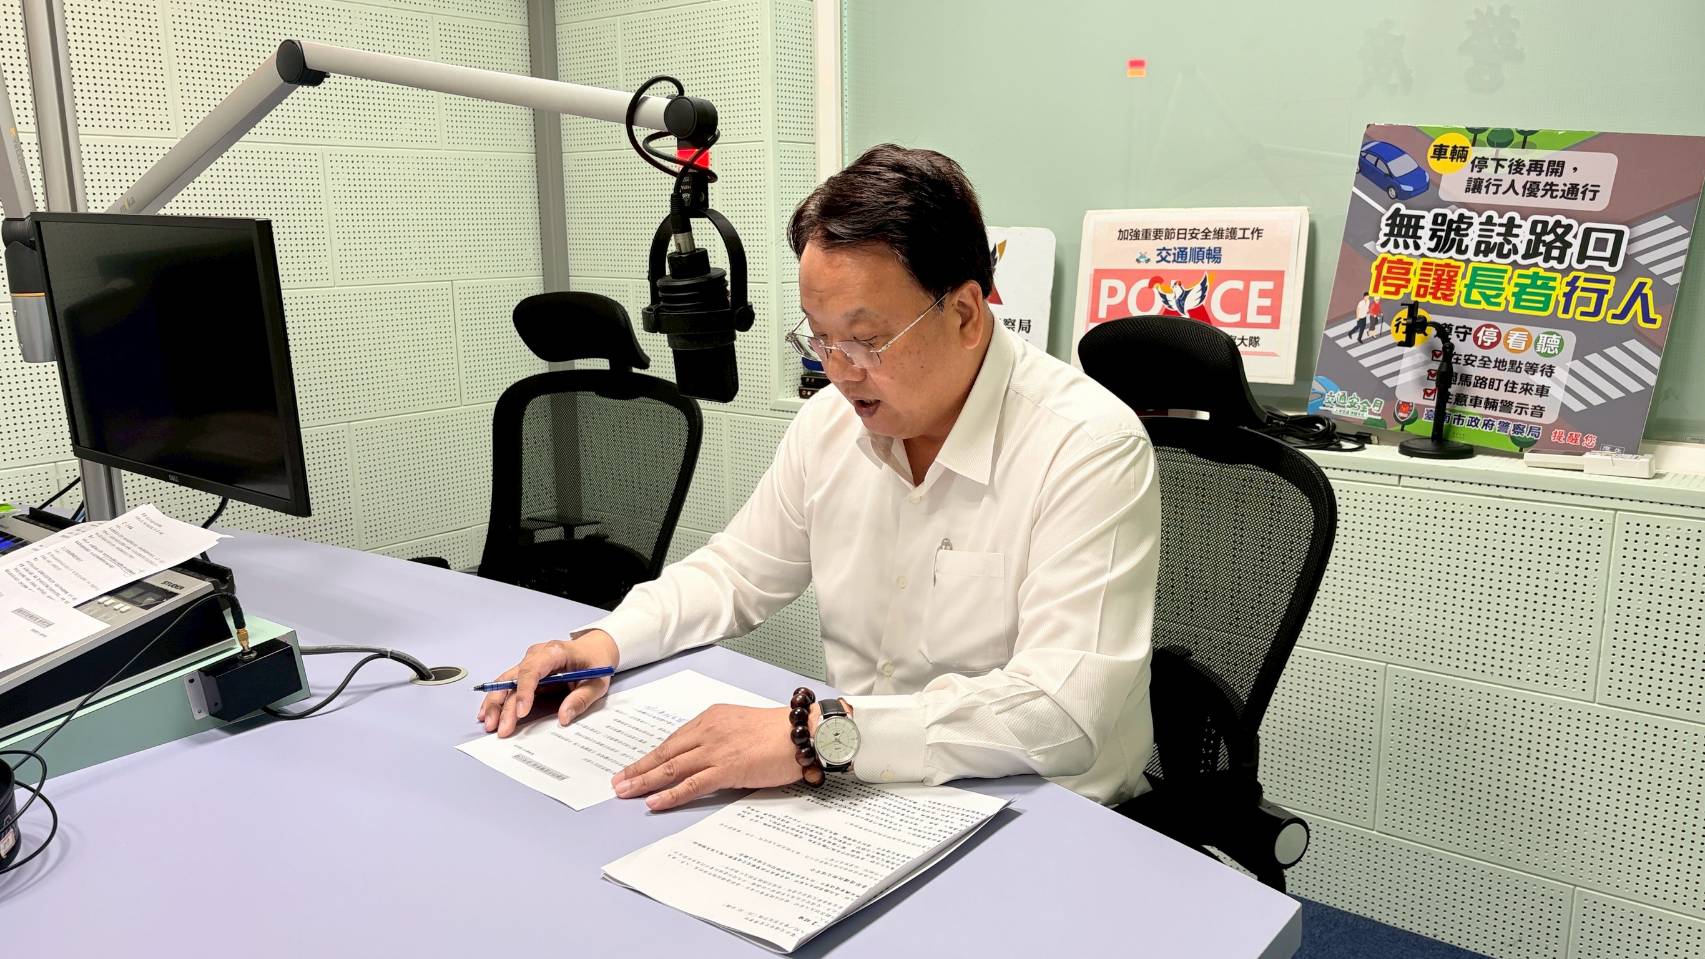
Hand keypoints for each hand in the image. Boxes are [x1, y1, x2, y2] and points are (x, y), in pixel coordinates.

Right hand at [476, 630, 619, 736]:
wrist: (593, 650)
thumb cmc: (594, 663)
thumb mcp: (597, 682)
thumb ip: (581, 699)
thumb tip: (564, 717)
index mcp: (555, 652)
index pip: (533, 670)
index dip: (525, 691)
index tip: (521, 712)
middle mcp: (537, 655)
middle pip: (514, 679)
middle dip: (504, 704)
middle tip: (500, 727)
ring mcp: (529, 663)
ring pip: (505, 682)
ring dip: (495, 703)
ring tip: (488, 724)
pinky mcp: (525, 672)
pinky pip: (507, 685)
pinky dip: (496, 699)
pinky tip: (486, 713)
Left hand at [611, 704, 809, 810]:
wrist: (803, 731)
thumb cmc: (780, 731)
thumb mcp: (742, 726)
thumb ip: (721, 739)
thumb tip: (707, 760)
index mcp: (711, 717)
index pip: (674, 740)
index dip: (652, 756)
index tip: (636, 765)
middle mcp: (708, 731)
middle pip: (665, 753)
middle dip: (638, 768)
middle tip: (618, 782)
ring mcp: (715, 750)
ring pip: (671, 768)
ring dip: (644, 781)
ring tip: (625, 792)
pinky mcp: (726, 769)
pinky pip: (691, 784)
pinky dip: (669, 794)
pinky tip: (654, 801)